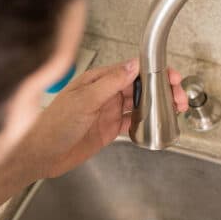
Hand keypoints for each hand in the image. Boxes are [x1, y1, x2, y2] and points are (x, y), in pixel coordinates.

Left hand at [38, 58, 187, 178]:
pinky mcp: (108, 129)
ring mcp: (107, 112)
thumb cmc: (53, 124)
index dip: (153, 72)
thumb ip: (110, 83)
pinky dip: (145, 123)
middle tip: (178, 96)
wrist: (41, 154)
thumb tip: (133, 66)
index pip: (131, 70)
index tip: (170, 76)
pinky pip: (132, 123)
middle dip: (161, 89)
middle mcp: (104, 93)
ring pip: (139, 104)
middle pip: (139, 87)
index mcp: (97, 80)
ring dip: (157, 106)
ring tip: (175, 109)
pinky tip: (156, 124)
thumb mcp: (84, 100)